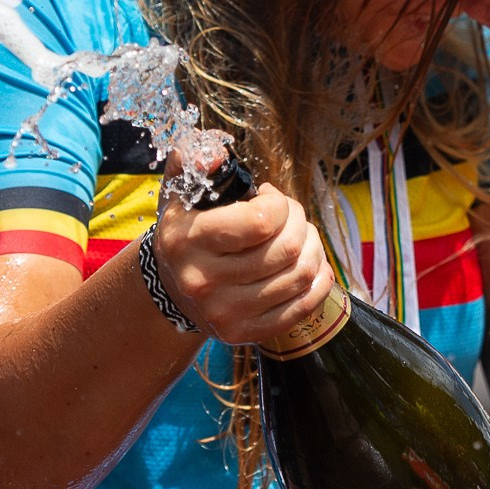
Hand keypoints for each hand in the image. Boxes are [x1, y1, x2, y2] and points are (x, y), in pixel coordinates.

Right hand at [152, 153, 332, 344]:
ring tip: (300, 237)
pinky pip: (302, 307)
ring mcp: (224, 314)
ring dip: (313, 248)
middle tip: (291, 216)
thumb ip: (193, 161)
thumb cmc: (185, 232)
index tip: (270, 198)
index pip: (260, 221)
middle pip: (286, 249)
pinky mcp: (243, 334)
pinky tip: (312, 265)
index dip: (279, 203)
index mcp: (186, 241)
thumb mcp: (180, 192)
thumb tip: (216, 153)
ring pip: (299, 276)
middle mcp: (202, 282)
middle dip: (300, 222)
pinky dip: (319, 282)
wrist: (170, 290)